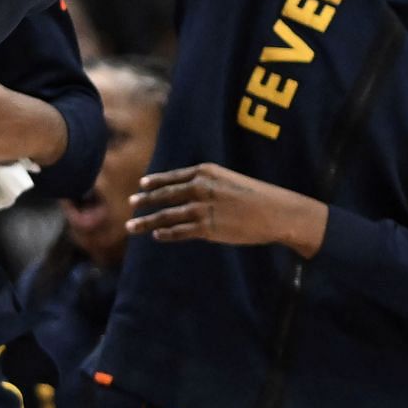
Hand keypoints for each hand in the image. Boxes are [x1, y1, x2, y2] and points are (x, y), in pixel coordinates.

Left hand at [128, 161, 327, 256]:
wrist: (276, 211)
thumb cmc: (257, 196)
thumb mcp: (229, 179)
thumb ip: (207, 184)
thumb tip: (188, 193)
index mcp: (205, 172)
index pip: (172, 177)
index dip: (155, 182)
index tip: (141, 185)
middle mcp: (198, 188)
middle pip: (164, 196)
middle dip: (145, 201)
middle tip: (130, 204)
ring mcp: (201, 209)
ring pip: (166, 216)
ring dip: (146, 221)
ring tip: (131, 226)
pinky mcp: (206, 229)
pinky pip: (179, 232)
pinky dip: (165, 234)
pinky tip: (156, 236)